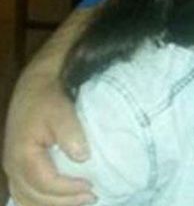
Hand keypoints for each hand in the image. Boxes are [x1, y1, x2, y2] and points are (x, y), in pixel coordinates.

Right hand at [3, 11, 96, 205]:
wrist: (33, 88)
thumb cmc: (48, 100)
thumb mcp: (62, 112)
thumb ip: (71, 134)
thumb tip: (82, 157)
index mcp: (22, 155)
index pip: (45, 183)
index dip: (68, 190)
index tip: (91, 187)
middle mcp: (13, 166)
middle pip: (36, 196)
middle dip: (65, 201)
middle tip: (92, 197)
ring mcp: (12, 168)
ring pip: (27, 199)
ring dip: (53, 204)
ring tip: (79, 201)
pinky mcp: (17, 166)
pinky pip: (23, 193)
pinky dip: (40, 201)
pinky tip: (59, 200)